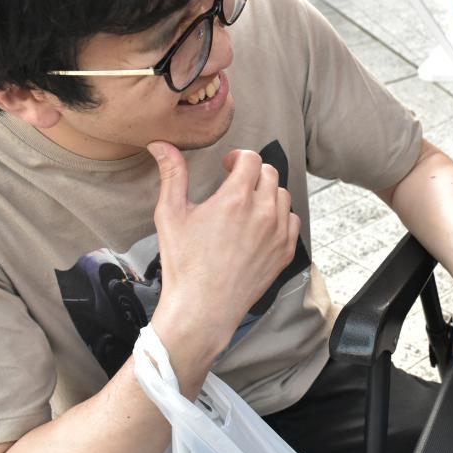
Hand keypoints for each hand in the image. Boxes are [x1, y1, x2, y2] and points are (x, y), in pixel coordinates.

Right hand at [147, 143, 299, 369]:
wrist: (203, 308)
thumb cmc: (184, 263)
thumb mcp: (171, 215)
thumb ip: (172, 174)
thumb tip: (161, 144)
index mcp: (236, 199)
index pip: (251, 158)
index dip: (238, 157)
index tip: (227, 166)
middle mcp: (263, 212)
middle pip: (270, 173)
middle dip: (253, 172)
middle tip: (236, 183)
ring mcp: (278, 233)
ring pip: (283, 195)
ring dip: (267, 192)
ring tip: (247, 204)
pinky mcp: (285, 252)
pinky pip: (292, 220)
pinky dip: (280, 216)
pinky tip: (260, 224)